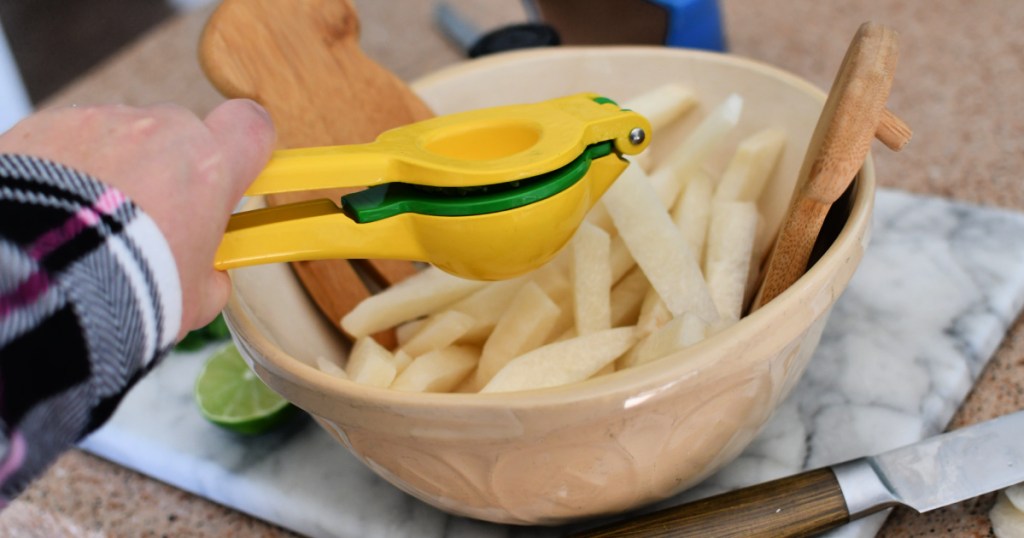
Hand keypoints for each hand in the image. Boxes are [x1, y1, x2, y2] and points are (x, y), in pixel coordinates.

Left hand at [0, 100, 275, 337]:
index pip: (251, 126)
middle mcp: (161, 132)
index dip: (244, 146)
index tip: (234, 170)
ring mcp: (102, 122)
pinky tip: (57, 212)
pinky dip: (65, 169)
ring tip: (93, 224)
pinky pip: (68, 141)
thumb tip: (210, 274)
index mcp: (210, 168)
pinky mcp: (48, 125)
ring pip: (122, 137)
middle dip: (169, 168)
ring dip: (115, 170)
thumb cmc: (128, 289)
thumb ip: (212, 273)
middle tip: (150, 219)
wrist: (45, 281)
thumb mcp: (194, 298)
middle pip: (180, 135)